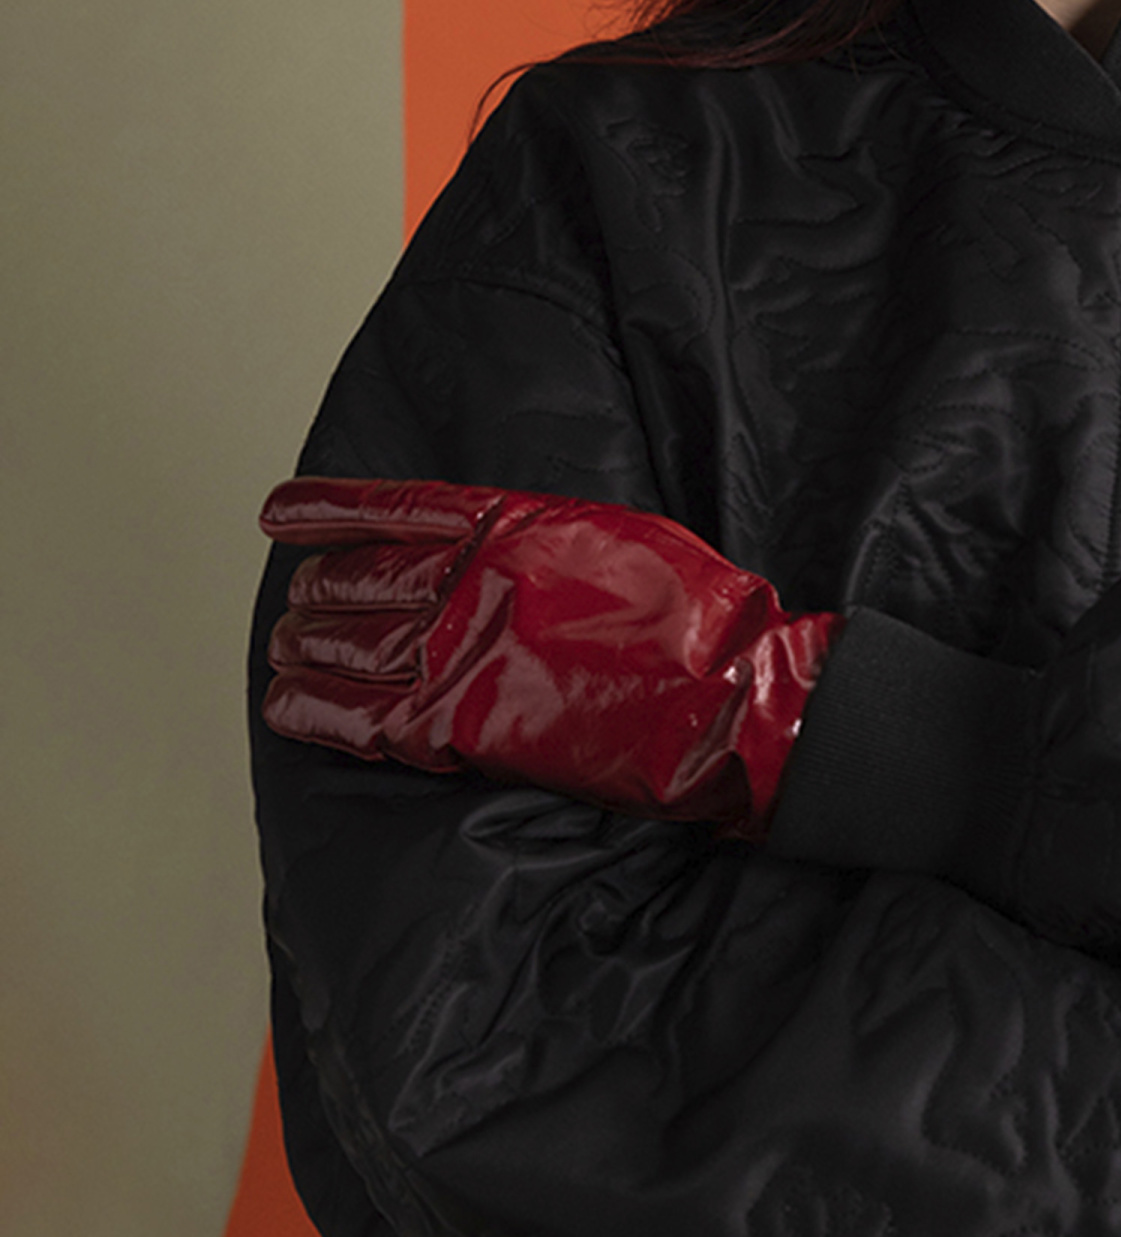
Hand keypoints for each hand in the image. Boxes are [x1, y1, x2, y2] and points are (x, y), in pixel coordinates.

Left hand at [260, 477, 839, 836]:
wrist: (726, 699)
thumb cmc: (699, 622)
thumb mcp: (620, 537)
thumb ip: (544, 539)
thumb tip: (501, 547)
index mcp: (514, 525)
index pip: (394, 509)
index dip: (327, 510)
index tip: (280, 510)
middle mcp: (474, 581)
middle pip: (363, 580)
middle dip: (320, 590)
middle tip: (297, 598)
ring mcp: (460, 654)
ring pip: (350, 645)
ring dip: (307, 647)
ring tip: (285, 648)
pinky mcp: (459, 727)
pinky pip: (358, 718)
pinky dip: (314, 712)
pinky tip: (288, 706)